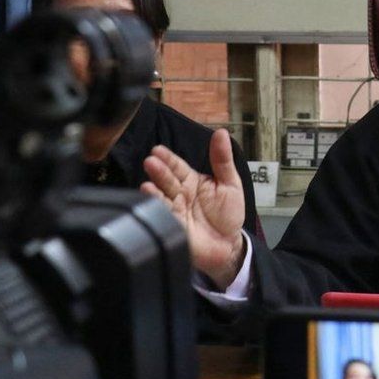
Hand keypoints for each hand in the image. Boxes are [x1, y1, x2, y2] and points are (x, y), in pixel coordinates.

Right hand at [141, 129, 246, 289]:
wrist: (229, 245)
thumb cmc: (229, 213)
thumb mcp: (230, 183)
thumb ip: (222, 160)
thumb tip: (221, 133)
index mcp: (192, 181)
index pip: (178, 166)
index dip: (168, 158)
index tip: (158, 150)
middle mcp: (179, 194)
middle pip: (167, 180)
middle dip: (158, 171)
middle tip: (151, 162)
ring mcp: (174, 210)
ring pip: (161, 197)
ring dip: (153, 190)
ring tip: (148, 184)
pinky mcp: (172, 226)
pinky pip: (163, 216)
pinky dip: (156, 210)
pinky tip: (151, 203)